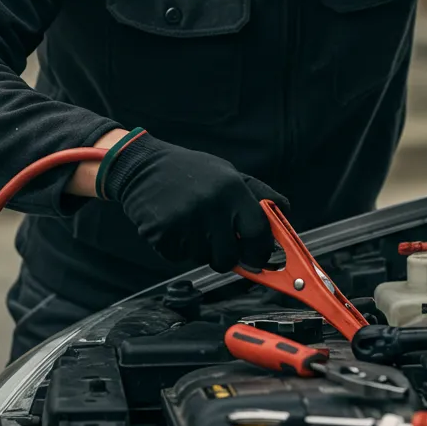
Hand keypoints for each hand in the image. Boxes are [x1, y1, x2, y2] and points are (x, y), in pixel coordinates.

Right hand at [100, 133, 289, 271]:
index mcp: (232, 189)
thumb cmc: (191, 172)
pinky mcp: (162, 235)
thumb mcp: (229, 174)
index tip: (259, 258)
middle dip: (229, 257)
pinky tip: (174, 226)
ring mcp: (185, 222)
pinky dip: (179, 248)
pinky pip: (179, 258)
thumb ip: (258, 195)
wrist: (142, 167)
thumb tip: (284, 213)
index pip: (259, 233)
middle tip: (221, 244)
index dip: (261, 251)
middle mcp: (211, 206)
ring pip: (203, 258)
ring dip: (201, 249)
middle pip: (230, 256)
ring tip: (192, 223)